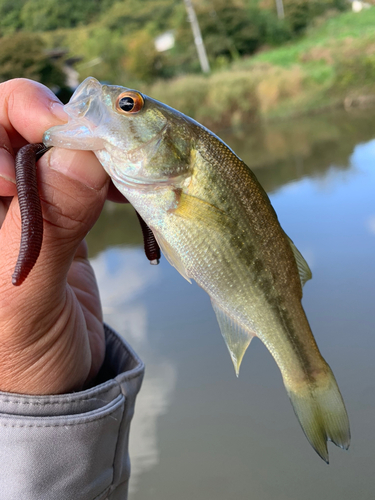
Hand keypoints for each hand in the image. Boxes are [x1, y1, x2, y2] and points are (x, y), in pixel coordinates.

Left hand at [0, 78, 109, 394]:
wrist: (53, 385)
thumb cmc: (20, 358)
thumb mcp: (23, 301)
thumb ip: (47, 229)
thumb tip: (81, 154)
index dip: (9, 118)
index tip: (53, 136)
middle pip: (10, 126)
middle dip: (54, 122)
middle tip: (100, 140)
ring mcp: (26, 205)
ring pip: (53, 145)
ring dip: (90, 147)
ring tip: (122, 167)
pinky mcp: (59, 216)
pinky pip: (83, 176)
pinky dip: (109, 174)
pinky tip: (126, 189)